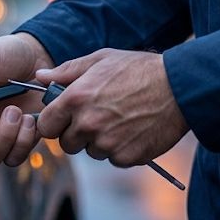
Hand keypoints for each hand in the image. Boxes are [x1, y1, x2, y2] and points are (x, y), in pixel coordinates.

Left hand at [35, 49, 188, 165]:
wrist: (180, 87)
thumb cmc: (138, 69)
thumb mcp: (100, 60)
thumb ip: (66, 71)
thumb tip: (39, 76)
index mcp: (75, 99)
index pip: (46, 126)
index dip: (55, 123)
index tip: (64, 118)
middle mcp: (88, 124)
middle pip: (67, 144)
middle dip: (77, 133)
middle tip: (98, 116)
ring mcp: (107, 143)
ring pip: (91, 152)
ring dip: (100, 141)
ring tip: (120, 119)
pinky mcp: (126, 157)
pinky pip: (113, 159)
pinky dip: (120, 149)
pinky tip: (133, 130)